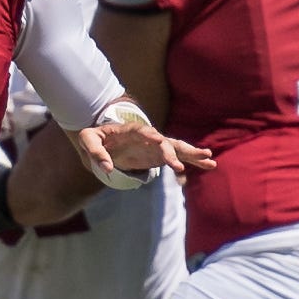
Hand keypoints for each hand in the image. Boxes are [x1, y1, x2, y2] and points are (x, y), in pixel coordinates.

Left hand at [73, 108, 213, 187]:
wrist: (102, 140)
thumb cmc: (94, 138)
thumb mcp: (88, 141)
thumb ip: (95, 152)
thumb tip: (107, 168)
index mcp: (131, 130)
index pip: (144, 132)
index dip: (152, 136)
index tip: (161, 141)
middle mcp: (148, 136)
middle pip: (167, 141)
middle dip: (181, 149)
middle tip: (197, 154)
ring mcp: (155, 146)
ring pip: (178, 148)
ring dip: (193, 154)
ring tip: (210, 160)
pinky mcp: (158, 155)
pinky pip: (178, 158)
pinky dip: (191, 161)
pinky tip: (207, 165)